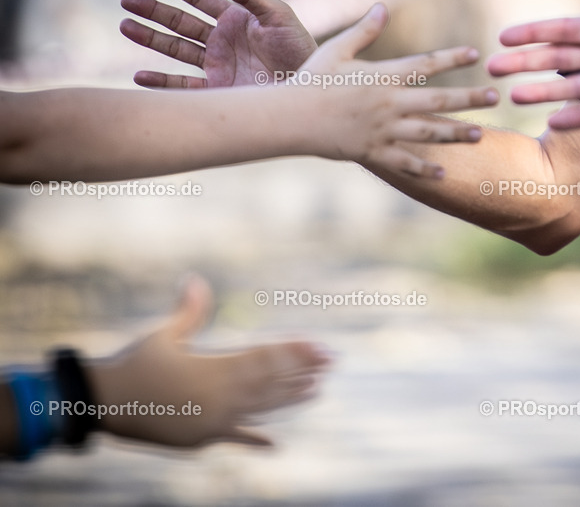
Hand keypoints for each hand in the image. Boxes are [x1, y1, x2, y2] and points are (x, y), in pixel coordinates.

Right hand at [88, 275, 329, 447]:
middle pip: (272, 382)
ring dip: (290, 398)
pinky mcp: (201, 438)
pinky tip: (273, 444)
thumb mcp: (163, 336)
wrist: (103, 404)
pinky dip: (253, 439)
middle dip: (304, 370)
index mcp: (214, 369)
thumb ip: (187, 311)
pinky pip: (234, 437)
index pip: (265, 358)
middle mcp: (220, 397)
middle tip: (333, 362)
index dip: (294, 351)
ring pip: (261, 408)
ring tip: (317, 390)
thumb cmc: (134, 364)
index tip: (319, 345)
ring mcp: (213, 421)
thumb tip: (195, 279)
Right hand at [121, 0, 317, 87]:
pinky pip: (184, 86)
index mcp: (235, 18)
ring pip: (176, 49)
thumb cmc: (300, 49)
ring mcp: (217, 64)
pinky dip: (161, 82)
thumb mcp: (278, 17)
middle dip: (153, 11)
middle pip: (180, 21)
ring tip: (124, 26)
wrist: (308, 88)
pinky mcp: (218, 89)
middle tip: (126, 0)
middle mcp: (221, 40)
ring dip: (151, 38)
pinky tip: (139, 75)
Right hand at [295, 3, 498, 176]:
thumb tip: (382, 7)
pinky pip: (404, 163)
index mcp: (383, 76)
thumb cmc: (311, 80)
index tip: (476, 54)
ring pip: (428, 133)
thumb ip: (364, 31)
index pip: (426, 64)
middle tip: (494, 96)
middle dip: (469, 99)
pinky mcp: (373, 152)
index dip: (452, 58)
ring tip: (481, 135)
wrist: (290, 117)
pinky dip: (424, 169)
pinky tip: (444, 173)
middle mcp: (389, 103)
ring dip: (456, 134)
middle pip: (438, 100)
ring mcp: (383, 130)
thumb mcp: (337, 50)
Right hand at [489, 0, 579, 127]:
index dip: (534, 33)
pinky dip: (577, 117)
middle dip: (526, 64)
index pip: (564, 31)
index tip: (505, 37)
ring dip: (543, 92)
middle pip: (559, 61)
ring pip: (573, 88)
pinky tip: (553, 122)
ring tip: (514, 98)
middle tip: (493, 70)